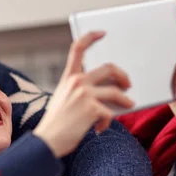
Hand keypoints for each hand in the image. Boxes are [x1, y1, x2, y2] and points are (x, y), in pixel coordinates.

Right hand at [33, 32, 134, 157]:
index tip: (103, 33)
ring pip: (116, 91)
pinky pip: (110, 112)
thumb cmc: (56, 124)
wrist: (47, 141)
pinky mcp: (92, 108)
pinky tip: (99, 130)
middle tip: (128, 84)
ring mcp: (84, 94)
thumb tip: (109, 91)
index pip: (77, 48)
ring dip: (125, 100)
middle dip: (123, 76)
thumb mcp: (64, 100)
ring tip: (129, 105)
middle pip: (109, 68)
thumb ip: (80, 91)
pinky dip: (107, 122)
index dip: (91, 37)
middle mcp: (76, 81)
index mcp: (68, 77)